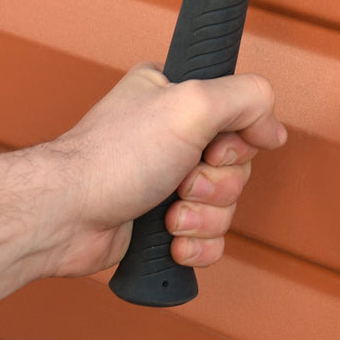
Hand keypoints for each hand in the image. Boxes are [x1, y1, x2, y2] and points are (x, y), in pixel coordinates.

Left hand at [38, 64, 285, 277]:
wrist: (65, 217)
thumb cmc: (114, 156)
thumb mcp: (191, 104)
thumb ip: (246, 98)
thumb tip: (273, 128)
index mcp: (175, 95)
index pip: (241, 114)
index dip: (238, 141)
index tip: (215, 148)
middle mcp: (172, 135)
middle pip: (238, 166)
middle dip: (216, 185)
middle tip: (184, 182)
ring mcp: (166, 181)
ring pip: (226, 206)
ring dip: (204, 217)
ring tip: (170, 216)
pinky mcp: (162, 224)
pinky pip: (210, 239)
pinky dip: (197, 244)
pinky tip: (171, 240)